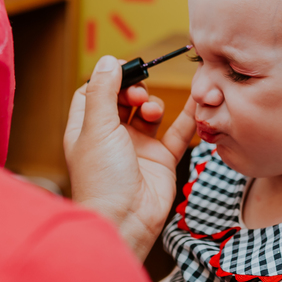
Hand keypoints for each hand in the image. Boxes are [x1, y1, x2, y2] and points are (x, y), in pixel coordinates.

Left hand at [65, 55, 195, 259]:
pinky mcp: (161, 160)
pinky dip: (186, 117)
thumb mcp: (97, 128)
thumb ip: (102, 91)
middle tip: (138, 94)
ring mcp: (137, 149)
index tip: (123, 68)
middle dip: (133, 90)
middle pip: (122, 100)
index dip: (107, 78)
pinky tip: (195, 102)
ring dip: (152, 105)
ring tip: (151, 112)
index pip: (93, 93)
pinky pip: (176, 133)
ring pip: (148, 114)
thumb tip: (108, 60)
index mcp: (86, 130)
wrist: (125, 221)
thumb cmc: (102, 179)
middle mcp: (110, 138)